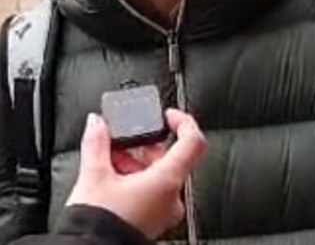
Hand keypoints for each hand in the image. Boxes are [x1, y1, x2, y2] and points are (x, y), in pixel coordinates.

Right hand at [65, 110, 207, 240]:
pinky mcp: (151, 225)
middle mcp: (172, 199)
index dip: (183, 122)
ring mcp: (163, 214)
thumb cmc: (97, 225)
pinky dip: (135, 183)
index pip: (193, 141)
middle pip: (170, 159)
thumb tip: (97, 123)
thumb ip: (97, 143)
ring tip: (109, 163)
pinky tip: (111, 183)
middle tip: (122, 142)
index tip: (168, 115)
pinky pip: (151, 195)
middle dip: (144, 148)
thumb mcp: (94, 177)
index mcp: (168, 181)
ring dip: (136, 166)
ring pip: (159, 178)